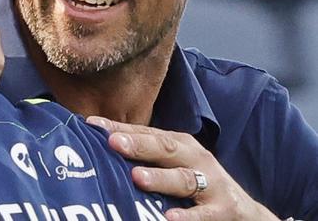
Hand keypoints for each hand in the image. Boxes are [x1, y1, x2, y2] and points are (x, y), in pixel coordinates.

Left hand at [87, 117, 279, 220]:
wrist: (245, 212)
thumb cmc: (197, 182)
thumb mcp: (174, 163)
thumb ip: (145, 155)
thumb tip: (101, 143)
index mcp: (179, 143)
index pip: (145, 132)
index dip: (119, 128)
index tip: (92, 125)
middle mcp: (195, 157)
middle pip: (164, 148)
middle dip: (138, 145)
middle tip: (113, 143)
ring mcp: (211, 182)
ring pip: (183, 178)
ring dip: (160, 178)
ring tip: (137, 177)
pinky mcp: (224, 209)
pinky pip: (203, 214)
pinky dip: (187, 216)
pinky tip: (168, 218)